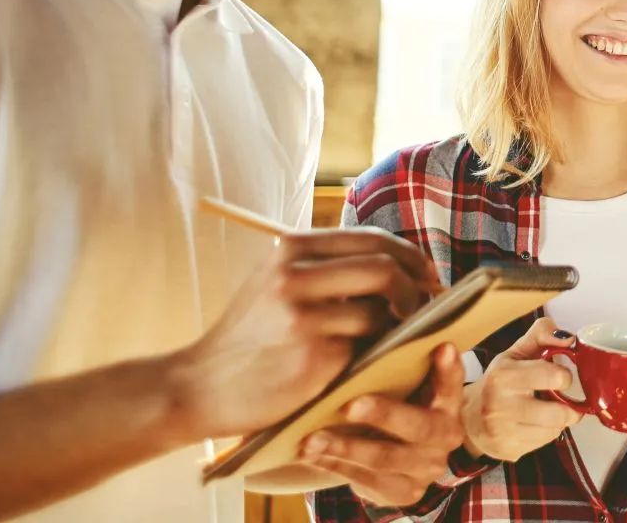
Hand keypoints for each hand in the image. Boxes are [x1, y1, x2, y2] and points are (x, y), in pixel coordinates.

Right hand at [168, 228, 440, 439]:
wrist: (199, 386)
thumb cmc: (247, 337)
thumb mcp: (275, 282)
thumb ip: (325, 266)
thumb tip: (398, 261)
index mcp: (290, 249)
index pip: (371, 240)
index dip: (410, 255)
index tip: (427, 274)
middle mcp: (295, 276)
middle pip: (386, 268)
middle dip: (417, 286)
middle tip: (428, 304)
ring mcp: (304, 317)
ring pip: (382, 311)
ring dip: (398, 325)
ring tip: (395, 336)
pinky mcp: (314, 357)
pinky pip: (368, 348)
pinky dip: (378, 353)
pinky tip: (372, 359)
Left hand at [298, 343, 466, 506]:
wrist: (409, 460)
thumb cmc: (403, 408)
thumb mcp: (412, 387)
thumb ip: (410, 363)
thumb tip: (394, 315)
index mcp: (449, 407)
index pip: (453, 386)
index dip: (448, 371)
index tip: (441, 348)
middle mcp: (445, 440)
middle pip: (418, 428)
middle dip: (384, 415)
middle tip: (350, 406)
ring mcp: (425, 470)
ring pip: (385, 460)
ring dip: (346, 447)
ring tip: (313, 439)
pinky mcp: (403, 492)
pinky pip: (366, 482)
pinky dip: (337, 466)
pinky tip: (313, 455)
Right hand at [462, 317, 582, 461]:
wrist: (468, 417)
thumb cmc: (497, 382)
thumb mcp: (516, 352)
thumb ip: (542, 335)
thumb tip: (568, 338)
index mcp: (503, 376)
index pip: (552, 376)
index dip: (565, 377)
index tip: (562, 378)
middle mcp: (499, 405)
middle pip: (557, 413)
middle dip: (568, 407)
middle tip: (563, 399)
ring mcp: (502, 431)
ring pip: (554, 430)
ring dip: (559, 421)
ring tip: (550, 411)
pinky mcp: (507, 451)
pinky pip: (543, 443)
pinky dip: (547, 433)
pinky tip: (537, 424)